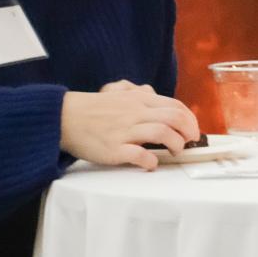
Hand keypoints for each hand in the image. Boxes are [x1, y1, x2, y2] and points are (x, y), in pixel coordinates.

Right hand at [61, 83, 200, 170]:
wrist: (64, 118)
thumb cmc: (91, 109)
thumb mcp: (116, 92)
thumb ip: (136, 92)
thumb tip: (151, 92)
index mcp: (138, 100)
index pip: (176, 106)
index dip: (190, 119)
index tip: (193, 131)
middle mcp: (135, 113)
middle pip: (174, 118)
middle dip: (189, 132)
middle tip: (189, 143)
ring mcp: (125, 131)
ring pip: (163, 134)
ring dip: (175, 144)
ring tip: (174, 152)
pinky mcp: (115, 149)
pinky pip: (140, 155)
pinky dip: (151, 162)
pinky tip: (151, 164)